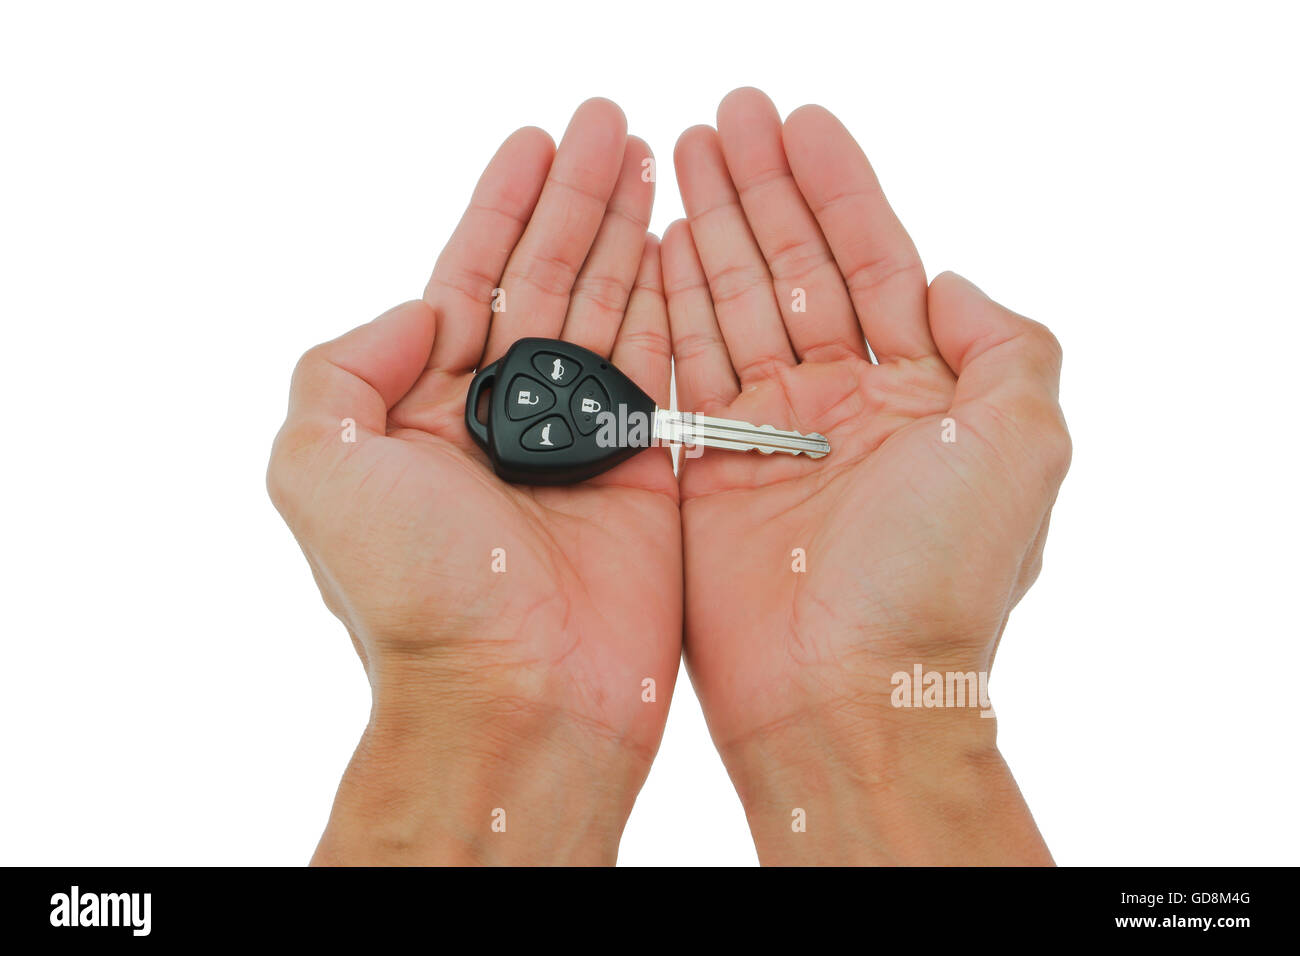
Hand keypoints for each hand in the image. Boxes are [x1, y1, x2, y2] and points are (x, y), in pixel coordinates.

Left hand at [267, 99, 678, 864]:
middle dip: (577, 200)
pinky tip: (684, 241)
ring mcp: (580, 440)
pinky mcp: (647, 469)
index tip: (537, 141)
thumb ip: (343, 366)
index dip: (502, 205)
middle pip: (546, 279)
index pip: (470, 278)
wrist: (517, 696)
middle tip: (611, 124)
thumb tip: (419, 311)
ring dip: (628, 231)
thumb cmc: (412, 594)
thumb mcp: (315, 465)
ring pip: (608, 309)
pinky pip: (665, 366)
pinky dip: (674, 301)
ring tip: (650, 158)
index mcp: (427, 409)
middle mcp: (505, 418)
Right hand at [662, 89, 1069, 863]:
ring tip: (681, 155)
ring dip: (712, 228)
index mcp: (921, 395)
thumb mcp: (1023, 445)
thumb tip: (952, 283)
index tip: (800, 122)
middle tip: (725, 115)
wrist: (843, 695)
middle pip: (796, 269)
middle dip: (762, 190)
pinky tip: (660, 244)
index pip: (873, 262)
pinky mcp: (707, 471)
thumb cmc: (937, 579)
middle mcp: (843, 406)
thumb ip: (1007, 347)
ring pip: (737, 306)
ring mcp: (770, 436)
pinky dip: (672, 305)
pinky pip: (686, 368)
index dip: (837, 188)